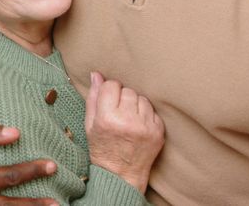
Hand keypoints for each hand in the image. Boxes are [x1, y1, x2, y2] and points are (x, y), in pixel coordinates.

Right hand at [84, 72, 163, 192]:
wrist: (121, 175)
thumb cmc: (102, 148)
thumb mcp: (90, 124)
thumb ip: (93, 98)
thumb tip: (96, 74)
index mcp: (108, 118)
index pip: (112, 86)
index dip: (109, 91)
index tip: (109, 100)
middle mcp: (128, 121)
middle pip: (128, 91)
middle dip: (123, 98)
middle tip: (118, 111)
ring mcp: (145, 127)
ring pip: (142, 98)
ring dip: (135, 105)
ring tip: (129, 118)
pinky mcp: (158, 132)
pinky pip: (153, 111)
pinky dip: (146, 115)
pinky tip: (138, 125)